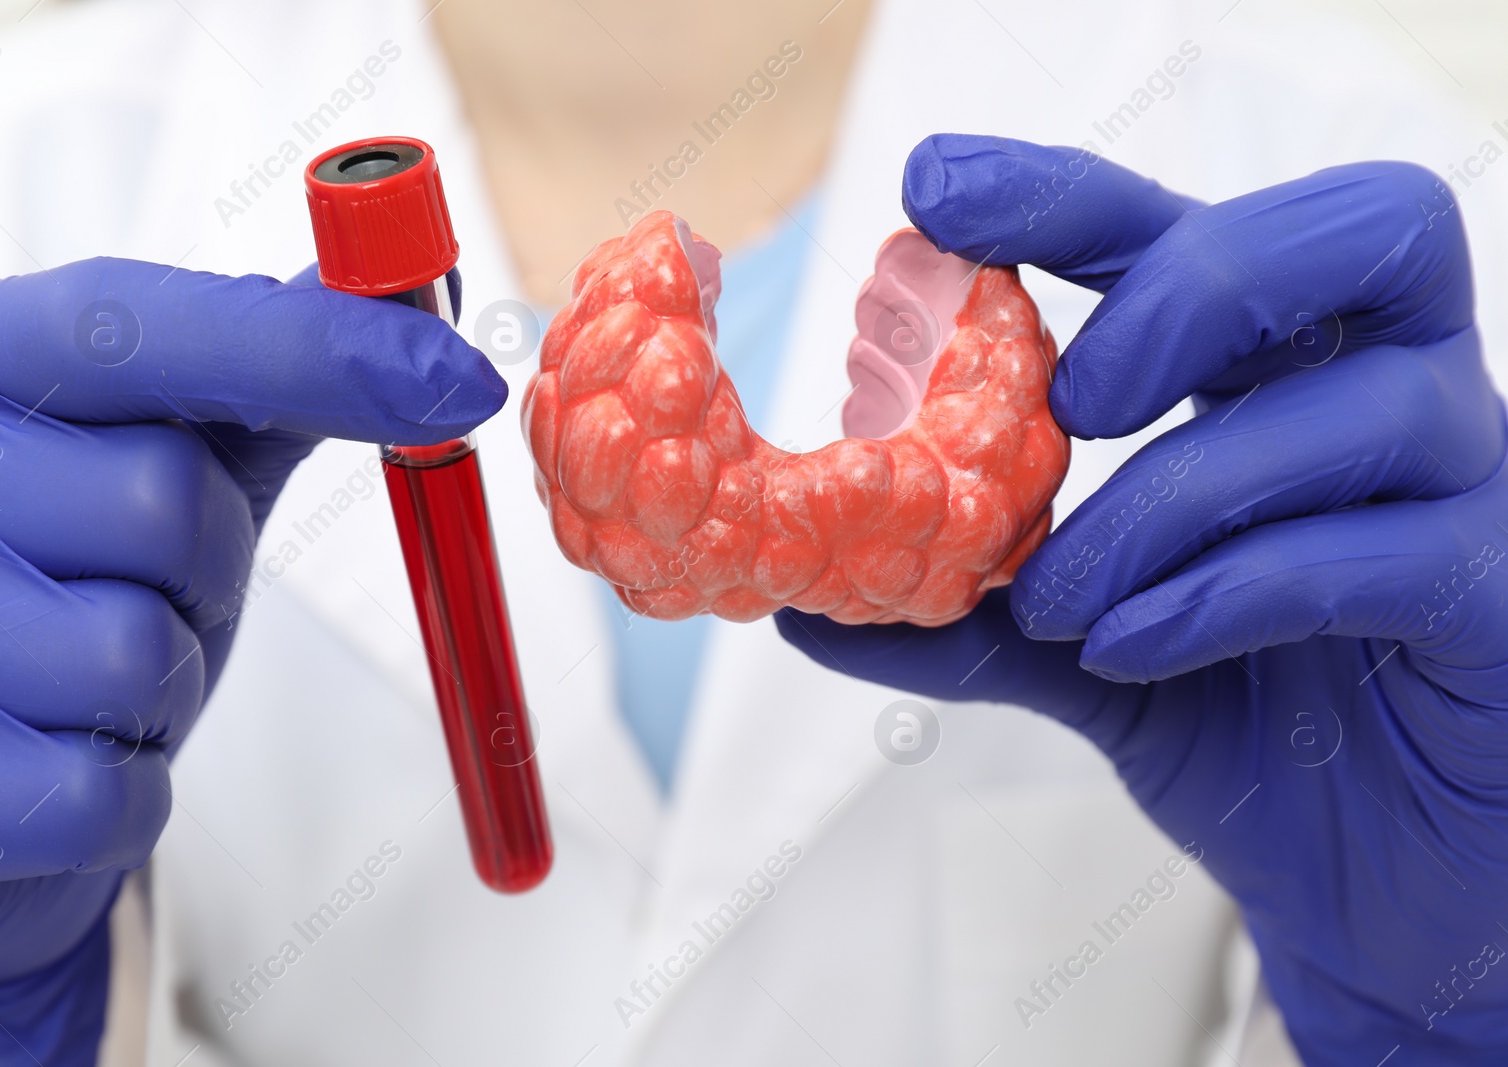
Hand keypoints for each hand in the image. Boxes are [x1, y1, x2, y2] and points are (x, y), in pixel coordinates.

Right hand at [0, 258, 503, 1063]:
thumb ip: (254, 377)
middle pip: (167, 503)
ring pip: (140, 655)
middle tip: (133, 593)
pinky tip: (48, 766)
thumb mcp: (135, 460)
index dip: (314, 346)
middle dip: (201, 570)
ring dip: (157, 689)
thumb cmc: (46, 594)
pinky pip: (110, 789)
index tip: (456, 375)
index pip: (144, 323)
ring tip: (71, 686)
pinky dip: (121, 790)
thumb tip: (397, 283)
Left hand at [778, 136, 1507, 1063]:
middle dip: (1190, 289)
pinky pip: (1381, 553)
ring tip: (1056, 600)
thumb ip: (963, 614)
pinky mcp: (1494, 599)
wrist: (1362, 878)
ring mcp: (1464, 490)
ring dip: (1171, 497)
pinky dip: (1225, 593)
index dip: (1068, 195)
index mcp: (1276, 373)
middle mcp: (1386, 398)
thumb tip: (808, 602)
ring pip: (1359, 408)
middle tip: (1070, 401)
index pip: (1190, 230)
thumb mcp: (1076, 650)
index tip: (936, 192)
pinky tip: (1129, 646)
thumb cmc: (1234, 719)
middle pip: (1360, 233)